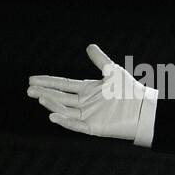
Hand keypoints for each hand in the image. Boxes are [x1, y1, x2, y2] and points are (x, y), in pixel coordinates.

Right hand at [28, 44, 157, 140]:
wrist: (145, 108)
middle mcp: (86, 104)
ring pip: (65, 110)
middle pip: (61, 98)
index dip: (48, 82)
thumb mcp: (113, 72)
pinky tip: (52, 115)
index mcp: (89, 91)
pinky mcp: (94, 128)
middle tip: (28, 89)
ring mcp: (89, 116)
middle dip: (45, 93)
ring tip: (39, 97)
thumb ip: (100, 60)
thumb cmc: (131, 91)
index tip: (31, 79)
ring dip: (52, 104)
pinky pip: (76, 125)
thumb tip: (89, 46)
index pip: (63, 86)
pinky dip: (65, 121)